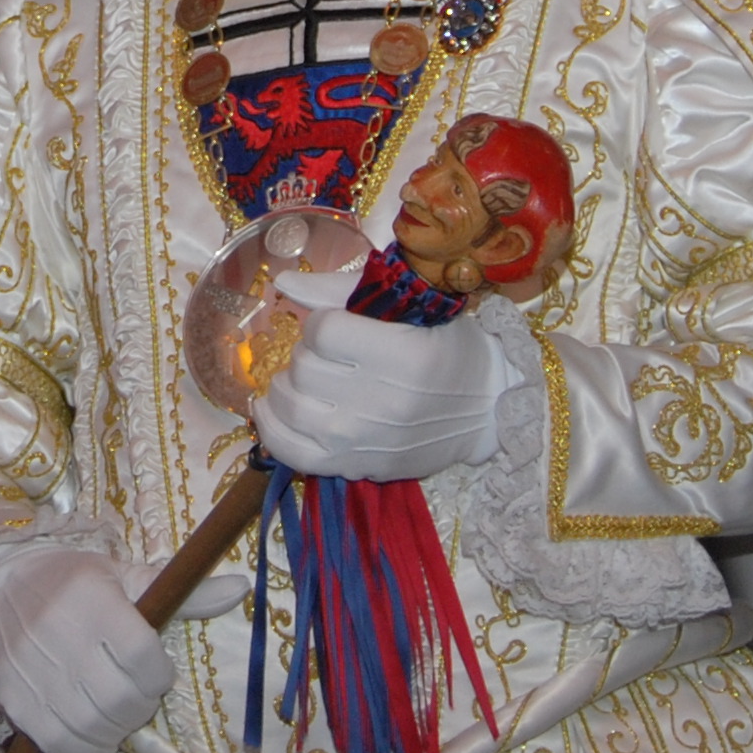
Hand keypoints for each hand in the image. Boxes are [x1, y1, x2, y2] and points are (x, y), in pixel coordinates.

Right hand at [0, 541, 243, 752]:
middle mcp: (60, 635)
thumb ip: (183, 594)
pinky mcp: (14, 700)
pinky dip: (86, 749)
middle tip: (137, 695)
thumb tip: (240, 589)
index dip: (159, 676)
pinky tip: (93, 734)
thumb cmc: (74, 582)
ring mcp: (33, 672)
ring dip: (117, 732)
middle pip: (120, 699)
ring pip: (93, 727)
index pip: (141, 656)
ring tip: (117, 714)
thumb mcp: (125, 577)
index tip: (157, 672)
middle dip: (141, 707)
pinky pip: (60, 744)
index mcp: (92, 599)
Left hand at [251, 309, 507, 480]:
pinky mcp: (355, 467)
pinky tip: (269, 408)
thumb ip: (341, 291)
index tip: (337, 325)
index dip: (322, 321)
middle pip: (303, 367)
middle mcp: (382, 403)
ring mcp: (364, 441)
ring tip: (303, 379)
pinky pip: (290, 452)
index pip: (323, 330)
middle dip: (306, 353)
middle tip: (326, 354)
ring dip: (286, 385)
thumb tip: (281, 285)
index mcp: (403, 356)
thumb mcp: (410, 309)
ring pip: (289, 405)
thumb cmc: (447, 349)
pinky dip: (271, 428)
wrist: (483, 411)